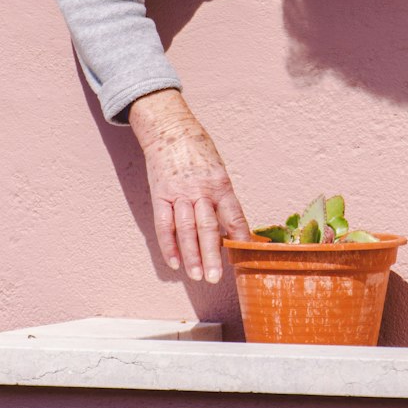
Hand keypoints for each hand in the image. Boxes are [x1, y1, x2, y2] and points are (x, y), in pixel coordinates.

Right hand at [129, 89, 249, 281]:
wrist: (170, 129)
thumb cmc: (198, 151)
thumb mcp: (218, 170)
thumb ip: (223, 198)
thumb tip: (233, 228)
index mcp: (220, 184)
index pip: (234, 215)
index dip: (240, 237)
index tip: (247, 256)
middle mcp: (201, 190)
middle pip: (207, 226)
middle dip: (212, 254)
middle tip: (215, 277)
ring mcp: (179, 193)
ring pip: (185, 229)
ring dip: (191, 254)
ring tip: (196, 275)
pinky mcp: (160, 195)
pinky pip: (164, 224)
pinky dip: (168, 245)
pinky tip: (175, 262)